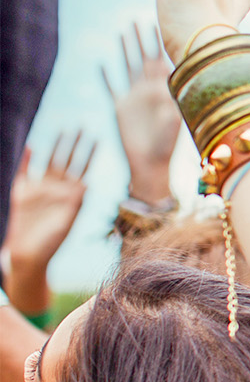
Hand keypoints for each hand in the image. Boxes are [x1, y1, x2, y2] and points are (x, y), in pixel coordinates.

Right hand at [6, 134, 94, 275]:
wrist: (27, 256)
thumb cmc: (50, 244)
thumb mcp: (67, 223)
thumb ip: (76, 203)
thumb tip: (87, 183)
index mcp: (71, 195)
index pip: (82, 169)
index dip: (89, 154)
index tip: (98, 137)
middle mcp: (56, 189)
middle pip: (67, 160)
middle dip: (74, 143)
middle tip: (82, 124)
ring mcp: (39, 189)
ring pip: (49, 161)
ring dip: (55, 146)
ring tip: (62, 128)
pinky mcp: (20, 193)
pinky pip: (23, 172)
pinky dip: (25, 159)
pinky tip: (29, 145)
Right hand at [101, 23, 178, 203]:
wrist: (151, 163)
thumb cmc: (168, 145)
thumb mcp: (173, 123)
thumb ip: (171, 106)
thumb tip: (167, 91)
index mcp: (166, 90)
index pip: (163, 60)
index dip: (161, 43)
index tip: (162, 23)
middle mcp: (150, 89)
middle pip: (144, 57)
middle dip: (142, 39)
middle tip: (139, 18)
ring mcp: (134, 97)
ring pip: (128, 66)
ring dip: (125, 50)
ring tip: (123, 32)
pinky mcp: (120, 108)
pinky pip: (111, 87)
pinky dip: (106, 76)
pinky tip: (101, 63)